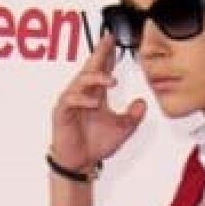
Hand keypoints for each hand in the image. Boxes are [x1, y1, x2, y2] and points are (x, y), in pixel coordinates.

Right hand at [50, 32, 146, 171]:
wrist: (79, 164)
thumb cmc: (94, 145)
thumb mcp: (121, 130)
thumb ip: (132, 116)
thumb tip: (142, 103)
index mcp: (95, 96)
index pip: (101, 70)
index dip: (108, 55)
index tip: (114, 42)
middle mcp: (82, 95)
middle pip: (90, 68)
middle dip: (99, 53)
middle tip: (108, 41)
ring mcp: (71, 102)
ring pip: (81, 81)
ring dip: (96, 78)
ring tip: (111, 80)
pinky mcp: (62, 112)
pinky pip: (70, 100)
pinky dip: (83, 100)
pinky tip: (94, 102)